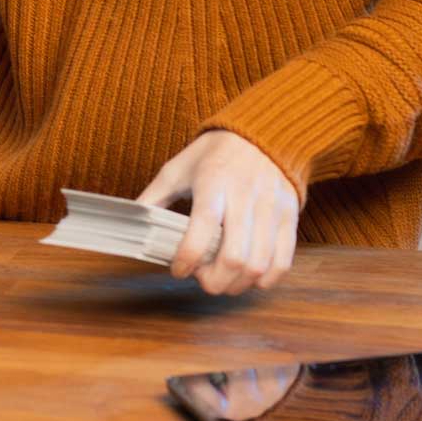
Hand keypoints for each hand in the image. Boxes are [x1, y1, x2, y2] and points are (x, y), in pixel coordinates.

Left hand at [136, 130, 299, 296]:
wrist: (263, 136)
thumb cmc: (215, 154)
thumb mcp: (178, 168)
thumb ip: (154, 197)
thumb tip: (132, 222)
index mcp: (213, 183)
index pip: (202, 230)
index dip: (187, 258)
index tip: (178, 270)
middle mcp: (246, 197)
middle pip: (234, 257)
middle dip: (213, 281)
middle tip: (201, 279)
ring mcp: (272, 209)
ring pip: (259, 265)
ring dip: (237, 284)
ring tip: (222, 280)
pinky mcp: (289, 218)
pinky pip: (283, 261)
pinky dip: (265, 280)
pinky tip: (248, 278)